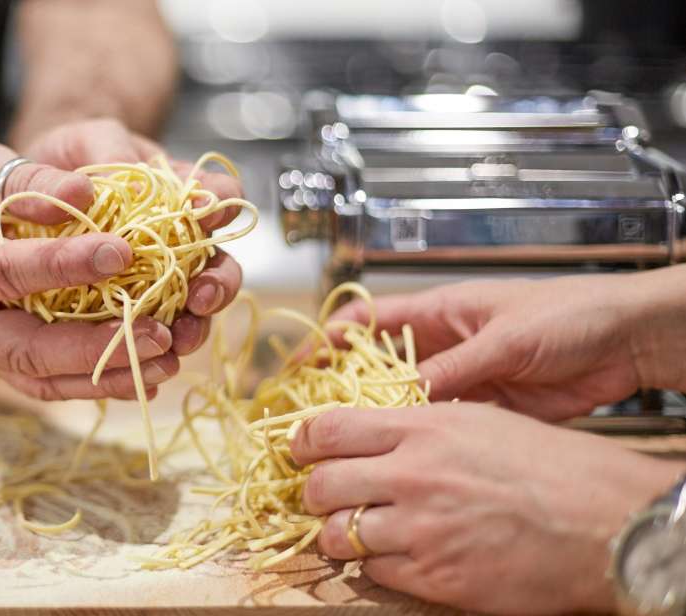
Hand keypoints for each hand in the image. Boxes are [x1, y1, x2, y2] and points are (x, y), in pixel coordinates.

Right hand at [0, 135, 238, 400]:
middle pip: (23, 349)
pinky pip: (53, 383)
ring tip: (167, 358)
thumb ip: (26, 180)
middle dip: (94, 347)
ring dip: (108, 375)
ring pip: (43, 380)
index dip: (60, 265)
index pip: (1, 272)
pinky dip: (101, 381)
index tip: (121, 251)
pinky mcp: (2, 364)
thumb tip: (86, 195)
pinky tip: (150, 372)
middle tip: (159, 332)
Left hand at [22, 117, 245, 355]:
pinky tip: (146, 369)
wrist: (45, 190)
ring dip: (192, 327)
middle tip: (201, 297)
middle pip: (218, 266)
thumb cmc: (75, 156)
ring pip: (191, 310)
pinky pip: (152, 335)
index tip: (205, 217)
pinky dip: (153, 353)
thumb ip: (103, 150)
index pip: (220, 195)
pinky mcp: (130, 312)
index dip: (220, 207)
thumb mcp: (88, 139)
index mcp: (182, 193)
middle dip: (218, 285)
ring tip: (178, 341)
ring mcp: (160, 279)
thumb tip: (91, 191)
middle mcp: (182, 241)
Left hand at [289, 403, 682, 613]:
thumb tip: (368, 435)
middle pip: (320, 485)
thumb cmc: (553, 468)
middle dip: (314, 493)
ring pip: (337, 535)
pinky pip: (374, 572)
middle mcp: (412, 476)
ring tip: (356, 531)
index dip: (303, 442)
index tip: (301, 450)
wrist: (605, 523)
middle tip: (324, 496)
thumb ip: (418, 427)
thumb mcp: (480, 422)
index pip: (327, 429)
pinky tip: (397, 554)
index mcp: (421, 429)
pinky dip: (376, 565)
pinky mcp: (435, 576)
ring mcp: (420, 529)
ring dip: (338, 535)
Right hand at [330, 273, 674, 421]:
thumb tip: (404, 398)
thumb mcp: (504, 340)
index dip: (329, 341)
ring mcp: (462, 378)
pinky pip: (440, 424)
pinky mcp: (484, 408)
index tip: (300, 367)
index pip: (368, 321)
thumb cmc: (569, 315)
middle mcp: (442, 345)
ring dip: (380, 419)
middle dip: (344, 388)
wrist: (626, 342)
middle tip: (315, 418)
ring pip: (405, 400)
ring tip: (348, 445)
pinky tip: (400, 457)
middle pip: (377, 366)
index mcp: (439, 312)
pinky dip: (419, 439)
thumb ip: (454, 369)